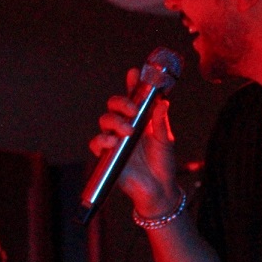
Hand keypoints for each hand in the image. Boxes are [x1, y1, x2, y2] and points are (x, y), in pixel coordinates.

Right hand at [87, 67, 179, 216]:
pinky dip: (102, 140)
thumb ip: (161, 122)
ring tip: (128, 131)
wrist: (158, 189)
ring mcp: (116, 140)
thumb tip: (163, 102)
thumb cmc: (162, 163)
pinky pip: (96, 143)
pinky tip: (112, 142)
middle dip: (121, 102)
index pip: (135, 98)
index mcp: (142, 119)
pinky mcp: (107, 155)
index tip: (135, 73)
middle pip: (114, 105)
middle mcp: (127, 126)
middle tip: (133, 109)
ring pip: (105, 121)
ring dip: (115, 122)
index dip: (133, 84)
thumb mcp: (165, 140)